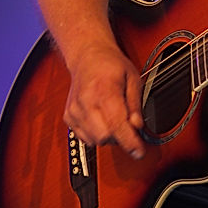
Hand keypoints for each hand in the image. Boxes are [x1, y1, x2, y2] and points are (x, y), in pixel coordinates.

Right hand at [63, 41, 145, 159]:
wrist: (87, 56)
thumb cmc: (111, 64)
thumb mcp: (133, 78)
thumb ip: (135, 104)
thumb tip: (137, 126)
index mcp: (104, 90)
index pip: (116, 124)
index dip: (130, 142)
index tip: (139, 152)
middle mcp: (86, 102)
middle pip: (104, 137)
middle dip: (120, 137)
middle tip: (128, 126)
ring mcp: (75, 110)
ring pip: (94, 141)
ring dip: (108, 137)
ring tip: (115, 118)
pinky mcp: (69, 117)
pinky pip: (84, 138)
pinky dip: (96, 134)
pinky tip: (102, 120)